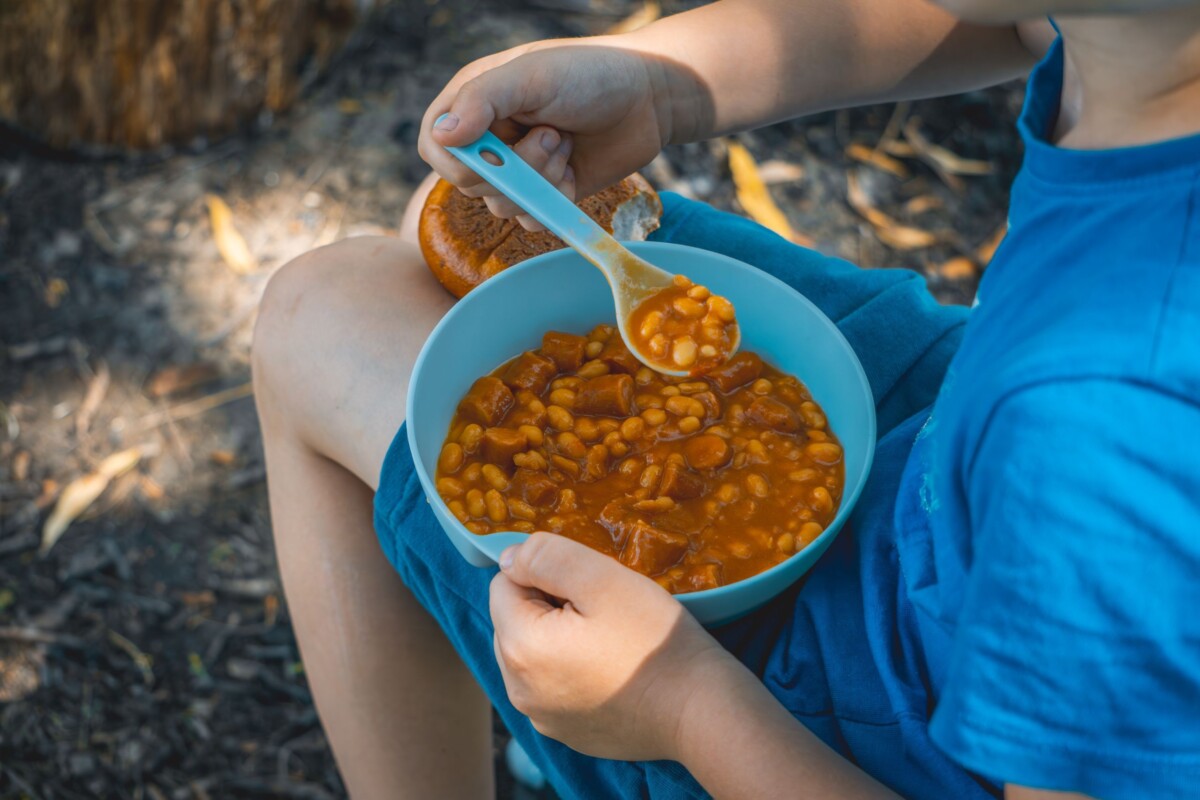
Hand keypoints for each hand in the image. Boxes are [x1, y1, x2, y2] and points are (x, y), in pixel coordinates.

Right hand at [419, 39, 708, 228]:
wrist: (648, 98)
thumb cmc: (590, 73)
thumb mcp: (531, 77)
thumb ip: (483, 101)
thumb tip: (442, 136)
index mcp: (474, 102)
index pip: (436, 148)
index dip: (458, 161)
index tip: (495, 152)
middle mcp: (490, 138)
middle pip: (470, 184)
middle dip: (515, 167)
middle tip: (551, 133)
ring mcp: (519, 169)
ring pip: (502, 206)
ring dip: (540, 179)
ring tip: (565, 142)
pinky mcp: (548, 194)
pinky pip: (532, 220)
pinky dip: (554, 201)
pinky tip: (573, 168)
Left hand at [488, 532, 737, 760]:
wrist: (699, 709)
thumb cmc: (652, 638)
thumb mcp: (600, 579)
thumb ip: (545, 557)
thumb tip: (509, 557)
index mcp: (518, 647)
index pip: (503, 585)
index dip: (544, 573)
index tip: (586, 585)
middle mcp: (518, 689)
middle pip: (514, 621)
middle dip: (547, 605)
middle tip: (599, 609)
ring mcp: (542, 717)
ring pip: (533, 654)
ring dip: (558, 637)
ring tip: (607, 638)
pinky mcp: (567, 732)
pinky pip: (554, 686)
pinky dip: (572, 670)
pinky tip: (613, 669)